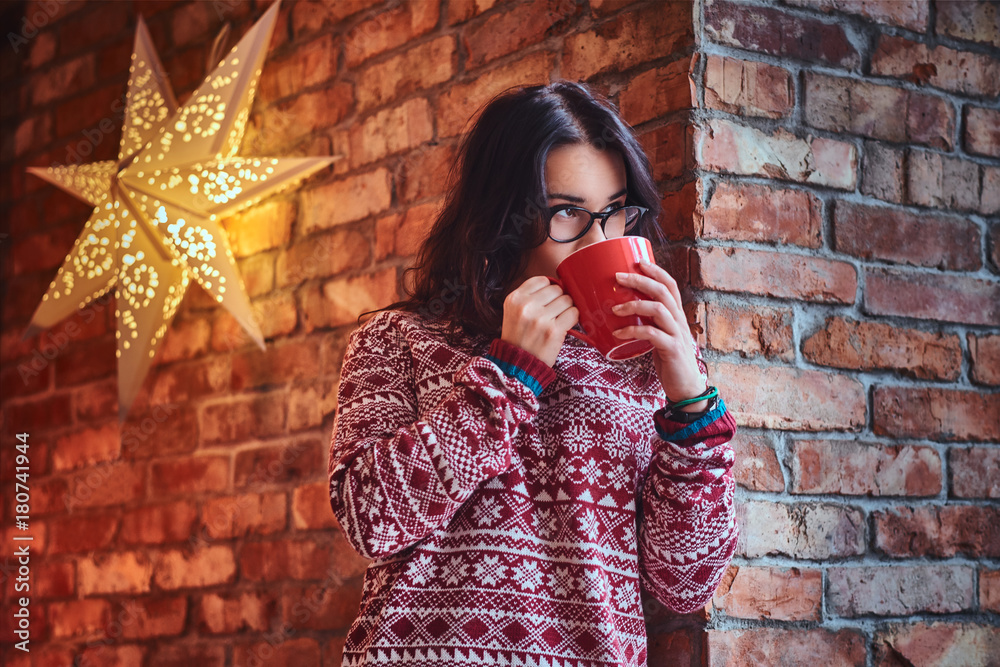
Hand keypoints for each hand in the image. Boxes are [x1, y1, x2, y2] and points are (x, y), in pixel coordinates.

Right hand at [501, 276, 578, 366]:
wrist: (517, 366)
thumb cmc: (519, 338)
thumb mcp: (514, 312)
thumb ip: (530, 297)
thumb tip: (559, 284)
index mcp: (514, 298)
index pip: (541, 280)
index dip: (548, 290)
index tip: (548, 300)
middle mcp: (525, 306)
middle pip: (556, 289)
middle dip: (558, 299)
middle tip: (554, 313)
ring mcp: (540, 318)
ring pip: (567, 299)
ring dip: (567, 309)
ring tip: (558, 320)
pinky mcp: (553, 330)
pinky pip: (574, 313)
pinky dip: (573, 318)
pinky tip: (564, 325)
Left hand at [610, 262, 706, 409]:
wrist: (686, 388)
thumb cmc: (669, 360)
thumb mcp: (660, 336)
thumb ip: (649, 323)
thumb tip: (622, 312)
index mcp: (676, 314)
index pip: (670, 285)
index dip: (656, 271)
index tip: (638, 261)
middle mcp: (679, 320)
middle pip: (662, 291)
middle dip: (640, 280)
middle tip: (618, 277)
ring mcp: (677, 334)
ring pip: (658, 308)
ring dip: (634, 304)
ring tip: (614, 308)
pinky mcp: (671, 349)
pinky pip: (651, 334)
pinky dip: (633, 330)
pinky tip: (618, 333)